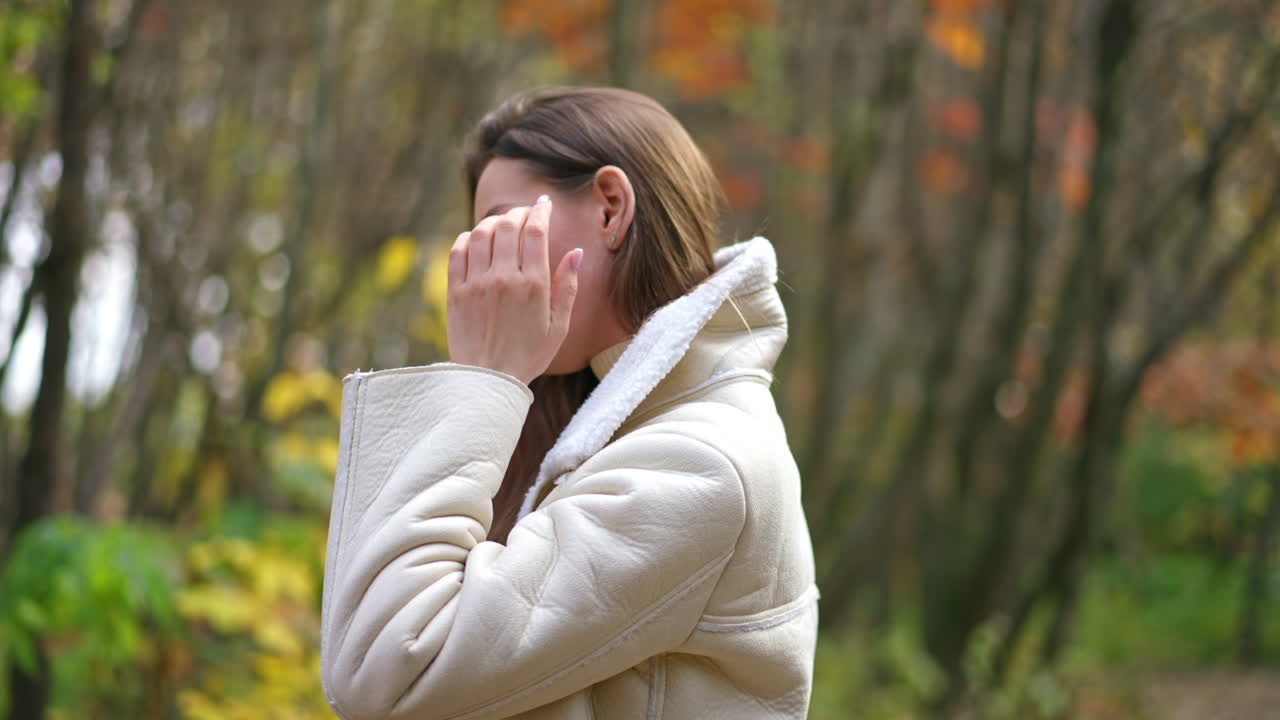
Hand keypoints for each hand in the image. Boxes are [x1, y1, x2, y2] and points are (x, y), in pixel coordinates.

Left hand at [446, 195, 582, 385]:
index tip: (544, 204)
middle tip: (524, 214)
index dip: (541, 211)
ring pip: (481, 234)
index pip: (535, 232)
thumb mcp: (559, 326)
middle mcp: (503, 279)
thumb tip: (577, 253)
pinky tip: (476, 242)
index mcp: (533, 286)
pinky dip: (467, 238)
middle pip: (508, 226)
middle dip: (518, 213)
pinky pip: (457, 251)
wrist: (487, 382)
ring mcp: (476, 284)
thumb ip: (568, 287)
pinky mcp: (455, 292)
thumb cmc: (528, 356)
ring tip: (502, 226)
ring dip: (493, 223)